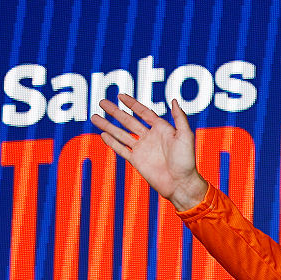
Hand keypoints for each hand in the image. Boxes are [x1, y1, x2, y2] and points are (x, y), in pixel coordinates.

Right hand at [91, 94, 207, 210]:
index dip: (132, 104)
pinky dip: (112, 142)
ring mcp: (142, 149)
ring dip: (108, 125)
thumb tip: (173, 100)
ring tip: (94, 117)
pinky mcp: (136, 161)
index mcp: (162, 129)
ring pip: (121, 134)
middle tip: (102, 102)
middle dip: (115, 112)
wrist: (180, 183)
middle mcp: (150, 137)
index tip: (120, 96)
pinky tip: (102, 134)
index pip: (144, 113)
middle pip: (128, 121)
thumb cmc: (186, 161)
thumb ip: (179, 118)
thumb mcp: (185, 136)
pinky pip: (121, 149)